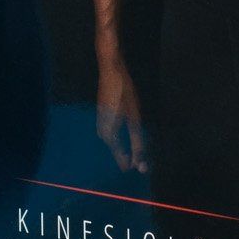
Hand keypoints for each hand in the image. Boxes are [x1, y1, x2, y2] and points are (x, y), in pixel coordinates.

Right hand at [96, 58, 148, 173]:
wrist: (111, 70)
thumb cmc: (124, 92)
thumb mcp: (134, 116)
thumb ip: (136, 138)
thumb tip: (139, 158)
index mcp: (109, 131)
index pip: (118, 153)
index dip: (127, 161)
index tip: (135, 169)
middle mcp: (101, 128)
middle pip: (113, 148)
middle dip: (123, 155)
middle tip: (133, 162)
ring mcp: (99, 120)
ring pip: (110, 140)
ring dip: (119, 147)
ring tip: (128, 153)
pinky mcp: (100, 114)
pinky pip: (108, 132)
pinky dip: (116, 138)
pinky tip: (121, 137)